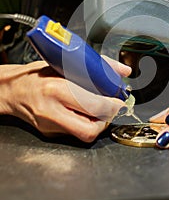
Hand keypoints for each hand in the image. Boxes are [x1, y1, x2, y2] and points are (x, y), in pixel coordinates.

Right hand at [0, 59, 130, 141]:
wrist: (13, 90)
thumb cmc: (37, 75)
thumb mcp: (66, 65)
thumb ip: (97, 67)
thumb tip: (123, 71)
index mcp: (56, 89)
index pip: (94, 105)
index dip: (112, 105)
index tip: (119, 100)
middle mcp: (52, 112)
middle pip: (90, 128)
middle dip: (107, 118)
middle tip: (112, 107)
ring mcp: (50, 127)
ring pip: (85, 135)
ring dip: (99, 123)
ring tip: (100, 109)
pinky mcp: (50, 134)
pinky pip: (76, 134)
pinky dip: (87, 123)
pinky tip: (86, 113)